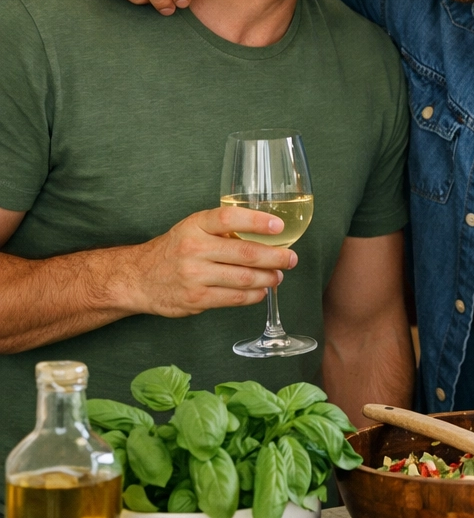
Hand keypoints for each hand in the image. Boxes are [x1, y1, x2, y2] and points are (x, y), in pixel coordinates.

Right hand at [123, 206, 296, 317]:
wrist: (138, 278)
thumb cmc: (175, 250)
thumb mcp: (193, 229)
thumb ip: (223, 229)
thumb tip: (267, 233)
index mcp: (195, 226)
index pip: (229, 218)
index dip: (257, 221)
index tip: (279, 226)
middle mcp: (194, 248)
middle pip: (246, 253)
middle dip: (276, 257)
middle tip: (291, 258)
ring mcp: (195, 276)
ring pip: (245, 278)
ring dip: (269, 278)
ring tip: (278, 275)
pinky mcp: (197, 299)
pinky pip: (235, 298)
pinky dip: (255, 295)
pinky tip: (261, 291)